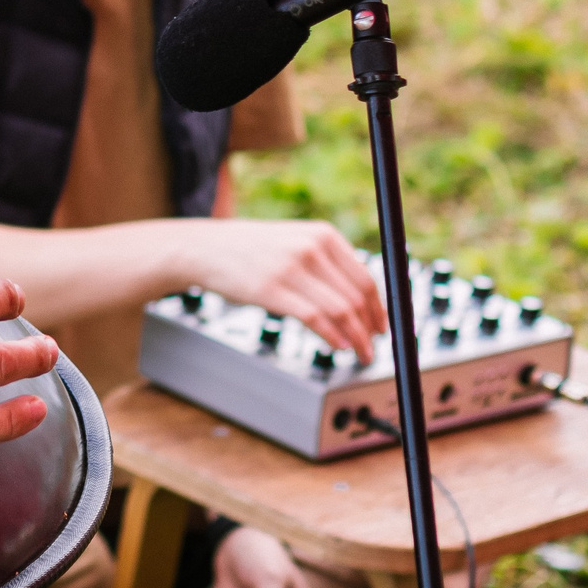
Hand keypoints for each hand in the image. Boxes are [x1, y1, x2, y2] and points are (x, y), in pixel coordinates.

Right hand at [175, 218, 385, 357]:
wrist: (205, 248)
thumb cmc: (250, 250)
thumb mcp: (294, 241)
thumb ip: (327, 262)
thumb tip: (361, 298)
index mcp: (323, 234)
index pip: (366, 277)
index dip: (380, 308)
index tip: (382, 327)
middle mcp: (311, 248)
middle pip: (357, 296)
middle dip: (371, 328)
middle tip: (373, 346)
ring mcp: (291, 268)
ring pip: (341, 310)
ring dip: (357, 338)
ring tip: (360, 352)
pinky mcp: (272, 290)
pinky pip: (315, 319)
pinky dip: (332, 336)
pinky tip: (337, 346)